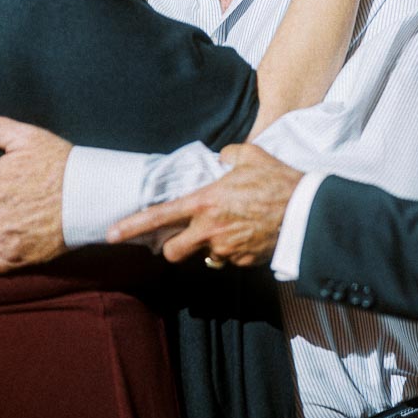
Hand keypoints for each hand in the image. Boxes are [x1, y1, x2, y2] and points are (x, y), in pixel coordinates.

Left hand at [107, 144, 302, 266]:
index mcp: (204, 203)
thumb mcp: (250, 156)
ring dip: (208, 247)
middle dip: (171, 248)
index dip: (130, 227)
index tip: (111, 235)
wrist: (306, 212)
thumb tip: (222, 159)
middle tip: (180, 238)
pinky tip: (246, 235)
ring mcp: (225, 249)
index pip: (158, 218)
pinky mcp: (242, 262)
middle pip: (173, 253)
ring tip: (229, 229)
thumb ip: (228, 155)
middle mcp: (209, 230)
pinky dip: (231, 251)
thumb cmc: (278, 181)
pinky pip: (227, 260)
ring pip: (203, 256)